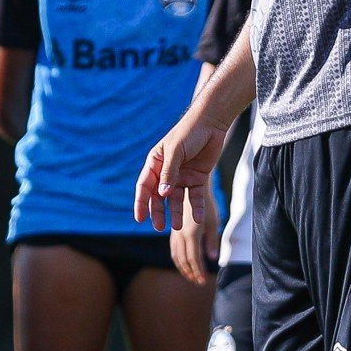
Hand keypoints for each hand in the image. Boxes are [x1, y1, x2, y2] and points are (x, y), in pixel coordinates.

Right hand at [135, 110, 228, 231]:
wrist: (211, 123)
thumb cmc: (189, 132)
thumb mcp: (175, 152)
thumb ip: (169, 173)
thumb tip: (162, 194)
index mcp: (156, 163)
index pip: (145, 186)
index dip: (141, 203)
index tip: (139, 218)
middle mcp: (167, 172)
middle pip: (159, 196)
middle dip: (158, 212)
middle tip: (158, 227)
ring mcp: (182, 176)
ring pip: (177, 199)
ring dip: (177, 213)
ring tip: (177, 226)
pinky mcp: (197, 178)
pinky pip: (195, 197)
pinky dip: (196, 208)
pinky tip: (198, 219)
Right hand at [169, 189, 221, 286]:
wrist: (191, 184)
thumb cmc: (207, 202)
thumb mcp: (212, 221)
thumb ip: (212, 240)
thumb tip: (213, 258)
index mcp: (191, 233)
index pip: (194, 259)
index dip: (198, 271)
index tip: (204, 281)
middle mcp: (180, 234)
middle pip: (183, 259)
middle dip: (191, 273)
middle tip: (198, 282)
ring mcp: (175, 232)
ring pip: (176, 255)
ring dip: (183, 268)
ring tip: (191, 276)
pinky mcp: (173, 230)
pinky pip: (174, 248)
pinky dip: (178, 259)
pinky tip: (184, 263)